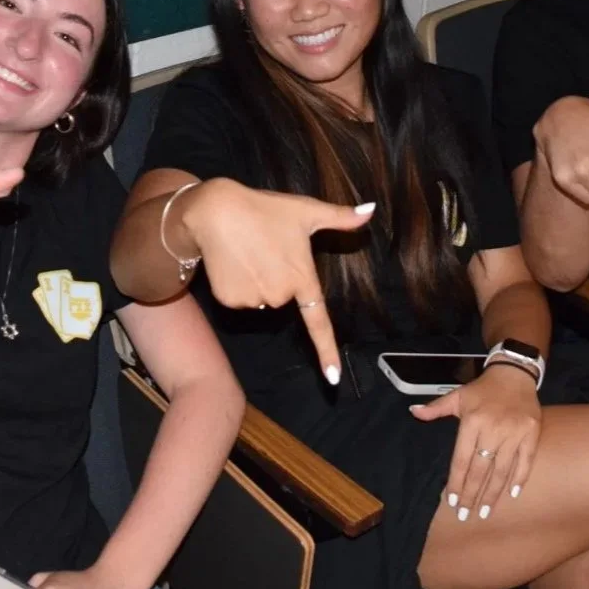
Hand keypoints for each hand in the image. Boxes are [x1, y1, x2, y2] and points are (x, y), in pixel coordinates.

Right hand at [182, 178, 375, 382]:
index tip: (333, 379)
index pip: (318, 321)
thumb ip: (340, 217)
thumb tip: (372, 210)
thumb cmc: (264, 209)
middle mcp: (280, 295)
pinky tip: (232, 261)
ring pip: (261, 298)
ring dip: (257, 281)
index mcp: (302, 277)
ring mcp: (254, 299)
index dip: (327, 351)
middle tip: (266, 248)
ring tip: (248, 251)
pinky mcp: (229, 301)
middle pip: (283, 297)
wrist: (216, 210)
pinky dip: (236, 284)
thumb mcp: (305, 210)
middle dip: (278, 276)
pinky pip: (239, 299)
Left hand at [412, 364, 541, 520]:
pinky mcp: (531, 433)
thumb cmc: (483, 390)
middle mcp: (492, 428)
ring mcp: (514, 432)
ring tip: (486, 511)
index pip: (462, 459)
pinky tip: (512, 494)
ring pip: (502, 470)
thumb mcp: (457, 396)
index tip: (451, 501)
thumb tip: (413, 412)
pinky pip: (525, 461)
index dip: (456, 481)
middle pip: (480, 469)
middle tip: (465, 515)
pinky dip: (520, 478)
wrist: (514, 374)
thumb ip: (436, 408)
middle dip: (472, 494)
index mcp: (472, 421)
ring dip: (493, 493)